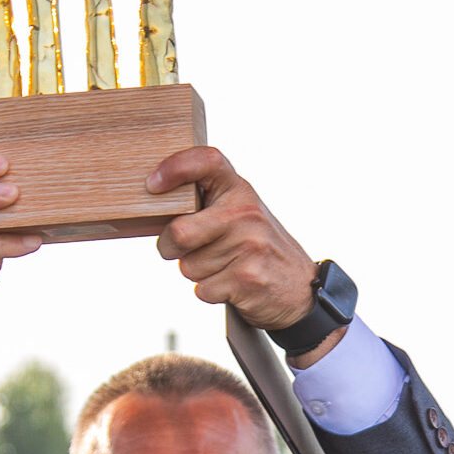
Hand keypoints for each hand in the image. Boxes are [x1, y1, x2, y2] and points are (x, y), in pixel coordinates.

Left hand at [149, 148, 317, 333]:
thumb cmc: (257, 249)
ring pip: (189, 266)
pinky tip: (232, 285)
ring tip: (224, 267)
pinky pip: (203, 289)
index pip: (206, 161)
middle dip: (169, 248)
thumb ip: (208, 204)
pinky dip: (210, 292)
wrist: (300, 288)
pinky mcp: (248, 278)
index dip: (174, 167)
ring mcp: (249, 245)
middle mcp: (245, 213)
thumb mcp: (240, 214)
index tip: (153, 185)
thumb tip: (155, 203)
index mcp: (239, 190)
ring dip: (198, 273)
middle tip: (180, 250)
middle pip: (179, 232)